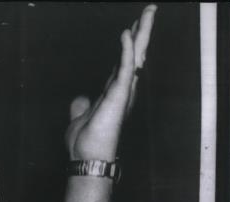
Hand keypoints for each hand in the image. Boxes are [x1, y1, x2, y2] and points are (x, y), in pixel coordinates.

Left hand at [65, 5, 156, 161]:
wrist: (87, 157)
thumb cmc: (86, 143)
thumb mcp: (80, 118)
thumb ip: (81, 106)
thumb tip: (80, 99)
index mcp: (114, 93)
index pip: (123, 62)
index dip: (128, 44)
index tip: (132, 27)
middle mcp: (122, 90)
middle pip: (134, 54)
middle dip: (142, 31)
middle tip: (149, 9)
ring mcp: (122, 92)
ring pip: (135, 55)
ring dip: (141, 33)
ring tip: (147, 12)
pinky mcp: (118, 95)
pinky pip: (123, 67)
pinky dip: (125, 50)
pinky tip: (126, 33)